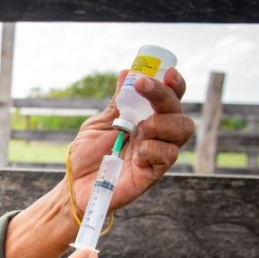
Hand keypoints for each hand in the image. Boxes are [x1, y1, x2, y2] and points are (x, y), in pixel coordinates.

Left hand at [68, 67, 194, 211]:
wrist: (76, 184)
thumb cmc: (88, 155)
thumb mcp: (99, 123)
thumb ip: (118, 103)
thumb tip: (127, 72)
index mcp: (145, 118)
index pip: (170, 97)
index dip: (174, 84)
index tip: (168, 72)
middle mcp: (156, 133)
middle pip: (179, 110)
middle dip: (164, 94)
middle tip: (142, 87)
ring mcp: (157, 152)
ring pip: (182, 130)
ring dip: (160, 122)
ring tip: (137, 129)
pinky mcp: (154, 172)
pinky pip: (168, 155)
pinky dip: (152, 148)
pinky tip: (135, 155)